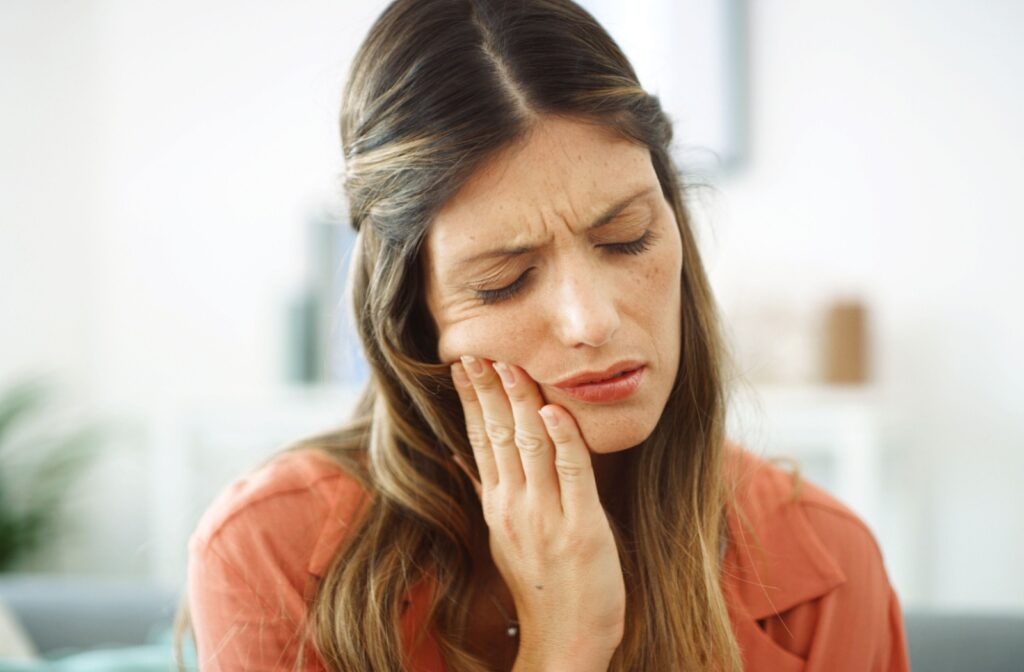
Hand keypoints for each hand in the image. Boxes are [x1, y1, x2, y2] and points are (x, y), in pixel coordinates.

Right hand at [450, 356, 625, 662]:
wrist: (565, 642)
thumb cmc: (542, 585)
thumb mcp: (504, 534)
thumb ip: (491, 490)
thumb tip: (464, 454)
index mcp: (497, 504)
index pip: (479, 439)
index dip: (472, 399)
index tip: (462, 363)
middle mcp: (514, 506)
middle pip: (498, 435)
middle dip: (487, 389)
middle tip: (478, 350)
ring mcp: (546, 516)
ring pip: (530, 445)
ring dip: (521, 401)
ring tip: (510, 365)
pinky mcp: (581, 528)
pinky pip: (572, 475)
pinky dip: (563, 439)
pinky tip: (554, 410)